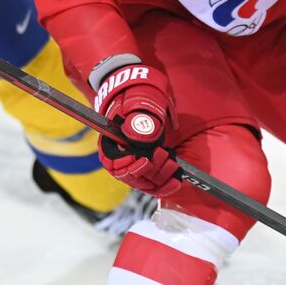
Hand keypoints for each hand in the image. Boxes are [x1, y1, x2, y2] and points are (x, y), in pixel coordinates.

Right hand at [94, 64, 179, 197]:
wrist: (146, 99)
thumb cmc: (139, 98)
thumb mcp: (138, 102)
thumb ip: (138, 117)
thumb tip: (138, 135)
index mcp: (109, 143)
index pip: (113, 163)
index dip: (129, 165)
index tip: (145, 159)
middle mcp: (118, 158)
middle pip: (129, 176)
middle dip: (149, 170)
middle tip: (164, 156)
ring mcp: (133, 166)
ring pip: (144, 182)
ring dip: (160, 177)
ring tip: (173, 164)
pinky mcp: (147, 171)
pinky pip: (153, 185)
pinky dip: (165, 186)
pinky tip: (176, 181)